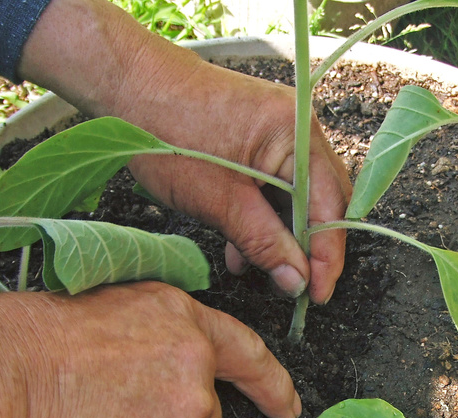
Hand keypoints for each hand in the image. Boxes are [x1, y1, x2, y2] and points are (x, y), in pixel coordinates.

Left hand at [124, 59, 351, 304]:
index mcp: (296, 135)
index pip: (330, 206)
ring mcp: (280, 132)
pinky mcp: (259, 140)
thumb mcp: (217, 200)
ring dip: (281, 235)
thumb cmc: (165, 131)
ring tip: (258, 269)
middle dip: (308, 247)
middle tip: (297, 287)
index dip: (326, 256)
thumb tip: (297, 281)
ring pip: (296, 198)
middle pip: (321, 201)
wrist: (127, 83)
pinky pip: (275, 185)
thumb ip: (263, 242)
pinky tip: (240, 247)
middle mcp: (298, 129)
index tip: (317, 294)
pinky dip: (262, 217)